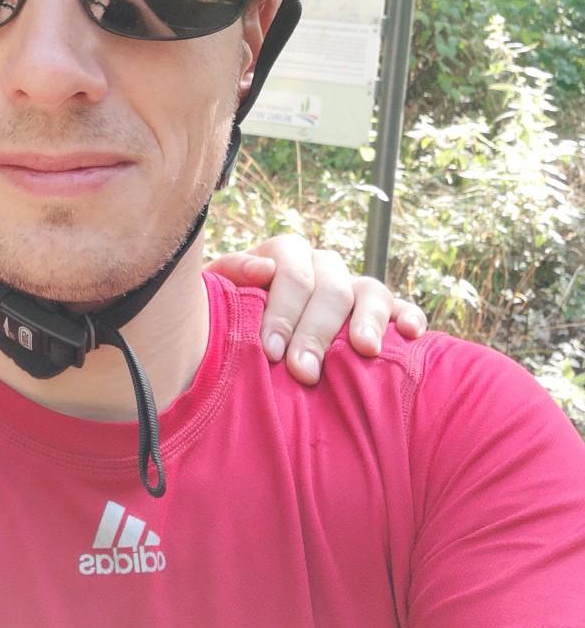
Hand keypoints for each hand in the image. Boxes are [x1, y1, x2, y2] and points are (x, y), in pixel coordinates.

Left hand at [205, 233, 426, 384]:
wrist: (241, 344)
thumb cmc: (226, 321)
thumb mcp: (217, 297)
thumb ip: (231, 276)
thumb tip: (262, 269)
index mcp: (284, 255)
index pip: (290, 267)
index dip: (282, 308)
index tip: (269, 351)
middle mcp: (322, 266)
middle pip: (330, 286)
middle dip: (315, 330)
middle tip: (304, 372)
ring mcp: (354, 288)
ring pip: (371, 290)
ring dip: (368, 319)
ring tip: (364, 350)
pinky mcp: (381, 313)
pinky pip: (402, 308)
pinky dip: (409, 316)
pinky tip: (411, 334)